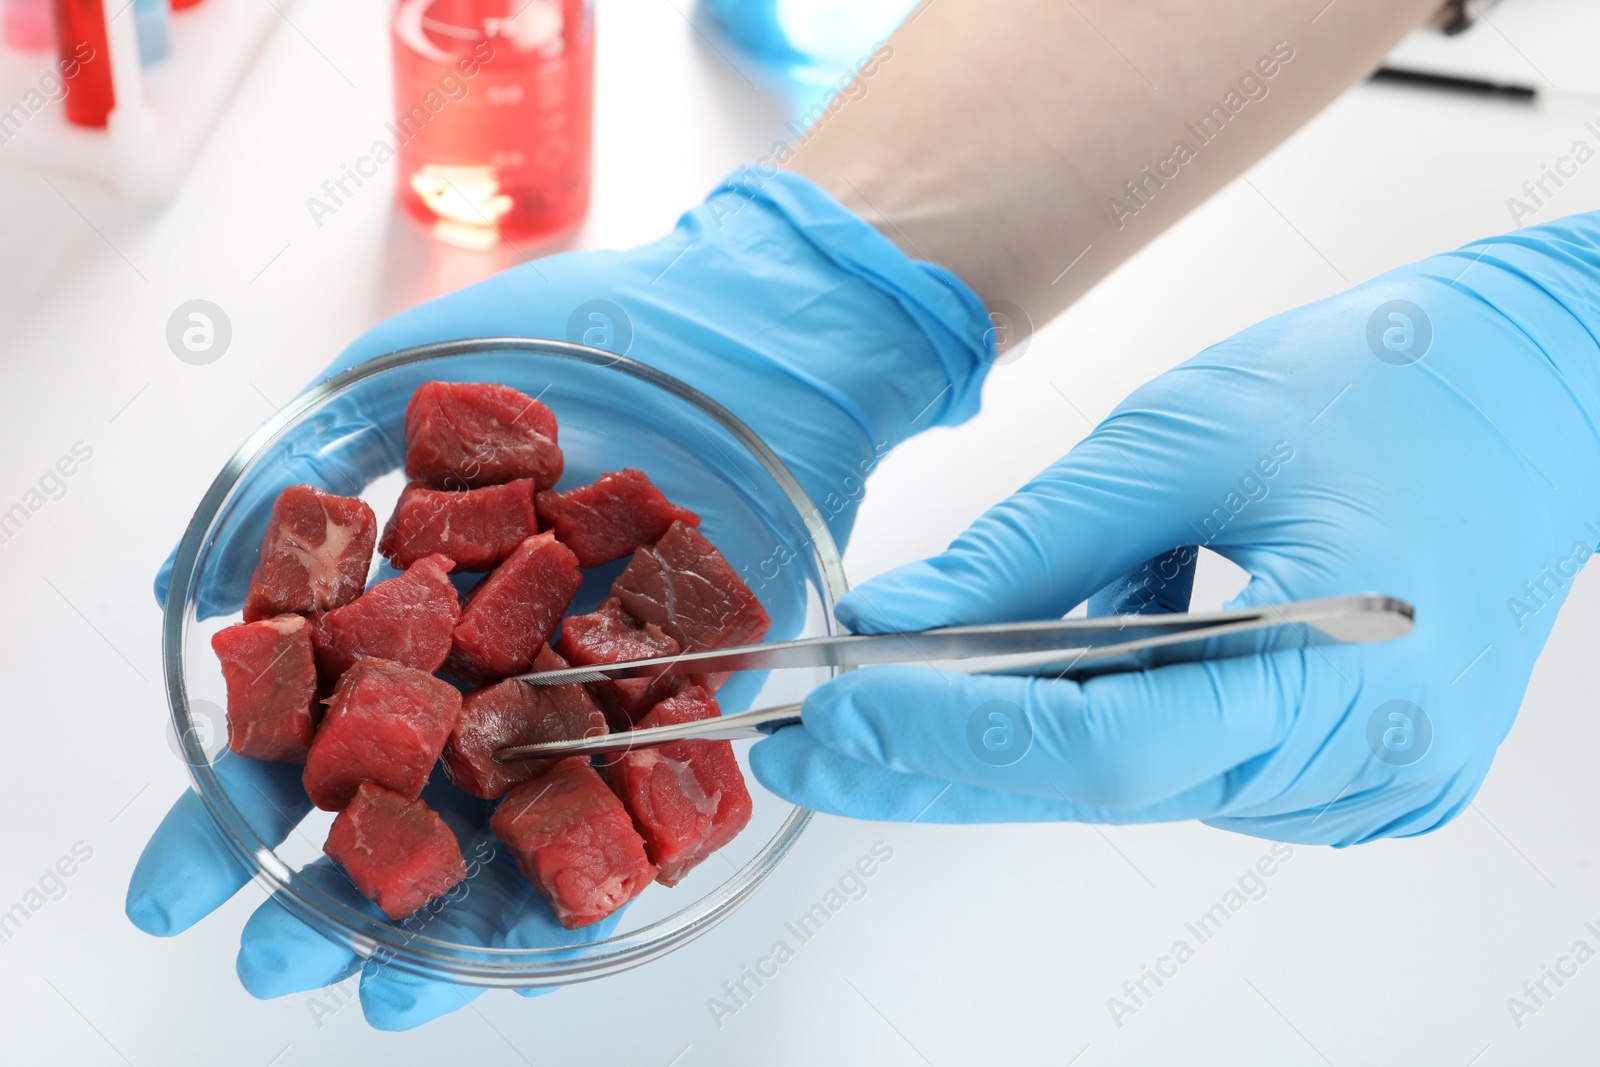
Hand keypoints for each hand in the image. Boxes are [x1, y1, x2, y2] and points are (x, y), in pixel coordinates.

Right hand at [126, 168, 992, 1028]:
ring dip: (442, 926)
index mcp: (418, 604)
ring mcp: (589, 701)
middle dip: (328, 894)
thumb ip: (308, 475)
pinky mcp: (688, 715)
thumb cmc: (595, 329)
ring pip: (505, 837)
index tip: (179, 886)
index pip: (312, 724)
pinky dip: (578, 888)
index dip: (241, 806)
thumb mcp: (421, 367)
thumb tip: (180, 591)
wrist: (764, 326)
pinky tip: (523, 951)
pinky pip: (634, 823)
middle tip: (273, 959)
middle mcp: (496, 669)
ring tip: (384, 990)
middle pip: (400, 805)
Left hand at [753, 212, 1599, 844]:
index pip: (1111, 746)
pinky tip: (1085, 639)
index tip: (838, 718)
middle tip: (817, 745)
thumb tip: (898, 619)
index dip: (958, 738)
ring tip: (938, 666)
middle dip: (947, 757)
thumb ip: (1034, 548)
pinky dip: (1111, 707)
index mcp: (1352, 674)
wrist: (1545, 386)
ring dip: (1025, 725)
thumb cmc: (1405, 384)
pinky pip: (1192, 757)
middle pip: (1107, 782)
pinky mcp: (1356, 767)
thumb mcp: (1182, 441)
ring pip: (1138, 775)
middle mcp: (1370, 760)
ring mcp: (1370, 779)